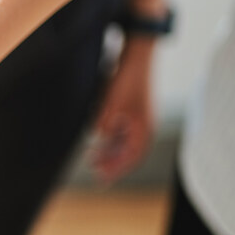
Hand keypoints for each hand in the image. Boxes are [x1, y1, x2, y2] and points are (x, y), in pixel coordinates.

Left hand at [91, 36, 154, 184]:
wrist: (135, 56)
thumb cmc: (127, 80)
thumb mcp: (111, 104)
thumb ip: (104, 123)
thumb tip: (98, 135)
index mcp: (144, 128)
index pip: (132, 157)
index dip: (117, 169)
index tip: (102, 179)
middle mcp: (143, 125)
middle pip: (127, 152)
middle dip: (110, 162)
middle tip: (93, 170)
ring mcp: (137, 117)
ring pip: (122, 141)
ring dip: (108, 150)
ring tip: (91, 157)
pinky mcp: (130, 109)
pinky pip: (120, 130)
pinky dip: (109, 138)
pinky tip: (96, 139)